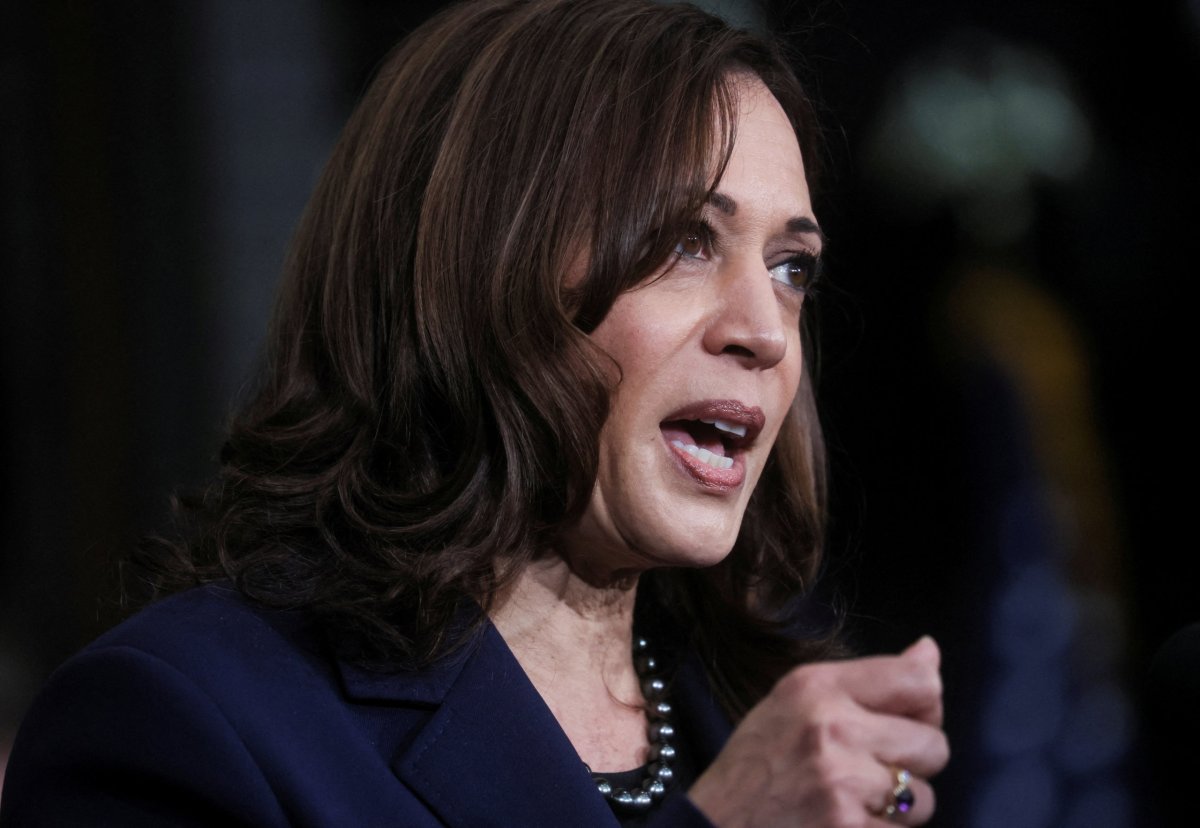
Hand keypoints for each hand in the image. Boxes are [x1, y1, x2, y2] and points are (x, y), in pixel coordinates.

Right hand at [687, 637, 948, 826]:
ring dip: (898, 809)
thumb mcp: (794, 702)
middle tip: (865, 772)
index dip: (925, 708)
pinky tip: (844, 826)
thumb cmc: (756, 765)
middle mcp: (832, 726)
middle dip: (911, 765)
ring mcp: (842, 781)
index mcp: (816, 685)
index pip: (919, 680)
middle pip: (934, 743)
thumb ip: (865, 680)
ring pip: (925, 797)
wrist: (712, 827)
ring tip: (851, 803)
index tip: (901, 723)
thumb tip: (930, 651)